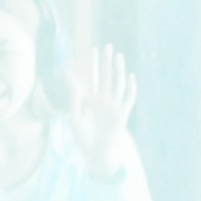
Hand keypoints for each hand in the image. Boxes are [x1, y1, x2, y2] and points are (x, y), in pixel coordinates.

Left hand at [70, 45, 139, 173]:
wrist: (96, 154)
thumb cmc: (83, 138)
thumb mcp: (74, 117)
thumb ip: (73, 99)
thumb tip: (70, 80)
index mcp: (89, 100)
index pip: (90, 78)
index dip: (90, 65)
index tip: (88, 52)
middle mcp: (102, 100)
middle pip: (105, 76)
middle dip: (105, 62)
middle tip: (106, 46)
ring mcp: (113, 106)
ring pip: (117, 83)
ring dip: (118, 69)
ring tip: (118, 55)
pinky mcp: (122, 113)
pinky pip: (128, 98)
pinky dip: (130, 88)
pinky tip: (130, 76)